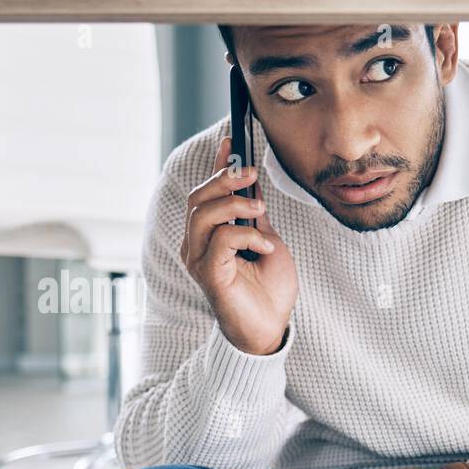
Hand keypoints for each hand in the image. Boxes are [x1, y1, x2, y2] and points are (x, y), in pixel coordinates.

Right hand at [180, 136, 298, 355]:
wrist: (271, 328)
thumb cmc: (269, 291)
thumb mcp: (268, 242)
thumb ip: (255, 217)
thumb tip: (252, 184)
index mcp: (210, 235)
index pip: (206, 192)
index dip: (216, 164)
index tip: (230, 139)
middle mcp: (198, 244)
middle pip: (198, 198)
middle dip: (225, 179)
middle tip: (250, 173)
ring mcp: (199, 259)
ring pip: (203, 214)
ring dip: (235, 204)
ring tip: (260, 211)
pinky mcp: (207, 274)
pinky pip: (220, 240)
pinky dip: (246, 235)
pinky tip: (265, 246)